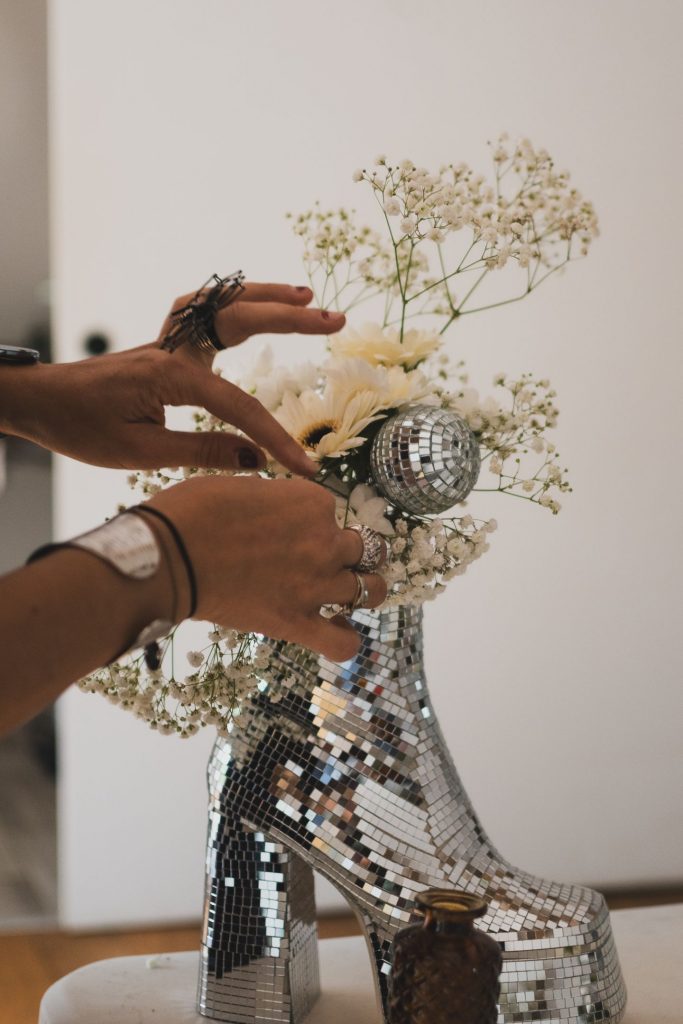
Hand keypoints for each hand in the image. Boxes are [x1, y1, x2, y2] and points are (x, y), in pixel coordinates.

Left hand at [3, 282, 344, 474]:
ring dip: (267, 296)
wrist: (39, 401)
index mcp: (170, 375)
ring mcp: (170, 340)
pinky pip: (207, 310)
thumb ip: (200, 451)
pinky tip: (258, 304)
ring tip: (309, 296)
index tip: (305, 468)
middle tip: (335, 320)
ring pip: (224, 303)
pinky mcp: (166, 344)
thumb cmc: (80, 427)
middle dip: (291, 319)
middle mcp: (174, 348)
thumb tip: (255, 459)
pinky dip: (236, 300)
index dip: (276, 438)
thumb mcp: (138, 452)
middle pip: (242, 319)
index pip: (238, 407)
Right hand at [147, 475, 386, 661]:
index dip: (312, 521)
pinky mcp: (297, 623)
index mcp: (312, 501)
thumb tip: (278, 513)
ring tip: (347, 593)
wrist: (169, 556)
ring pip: (371, 590)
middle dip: (348, 552)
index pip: (330, 511)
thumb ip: (275, 499)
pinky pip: (343, 642)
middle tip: (323, 559)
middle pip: (362, 548)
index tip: (288, 529)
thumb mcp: (242, 485)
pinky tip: (337, 631)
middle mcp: (324, 541)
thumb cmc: (193, 511)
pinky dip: (346, 640)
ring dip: (363, 590)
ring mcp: (316, 585)